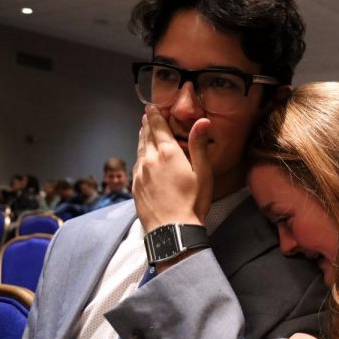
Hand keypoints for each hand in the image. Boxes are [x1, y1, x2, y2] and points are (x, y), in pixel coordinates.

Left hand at [132, 105, 212, 233]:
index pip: (158, 127)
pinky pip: (136, 164)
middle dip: (147, 124)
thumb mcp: (203, 173)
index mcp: (168, 153)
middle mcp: (150, 160)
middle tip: (147, 115)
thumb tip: (202, 120)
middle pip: (146, 136)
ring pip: (139, 149)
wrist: (172, 231)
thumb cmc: (193, 203)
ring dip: (142, 137)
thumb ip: (199, 145)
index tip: (151, 107)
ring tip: (144, 131)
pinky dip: (139, 154)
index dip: (155, 115)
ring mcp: (140, 174)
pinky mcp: (135, 187)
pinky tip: (142, 156)